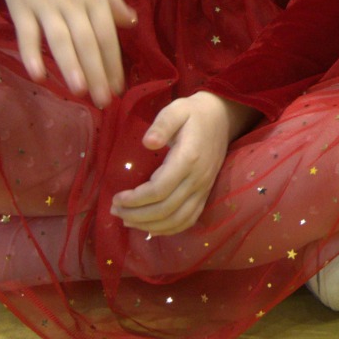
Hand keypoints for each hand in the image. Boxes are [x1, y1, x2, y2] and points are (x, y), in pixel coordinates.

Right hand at [0, 0, 134, 107]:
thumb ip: (111, 0)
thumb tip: (132, 23)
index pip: (107, 34)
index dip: (114, 62)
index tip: (119, 88)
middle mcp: (73, 2)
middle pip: (87, 41)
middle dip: (97, 72)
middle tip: (104, 101)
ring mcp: (46, 5)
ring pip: (61, 40)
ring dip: (71, 66)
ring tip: (81, 91)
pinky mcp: (20, 7)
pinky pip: (27, 34)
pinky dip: (32, 54)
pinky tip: (39, 75)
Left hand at [111, 92, 257, 235]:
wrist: (223, 118)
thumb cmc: (194, 113)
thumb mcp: (177, 110)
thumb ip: (162, 124)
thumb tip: (147, 142)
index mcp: (189, 158)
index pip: (159, 190)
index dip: (135, 199)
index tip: (116, 197)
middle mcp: (198, 178)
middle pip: (165, 209)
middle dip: (136, 215)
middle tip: (115, 210)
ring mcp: (204, 188)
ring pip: (176, 219)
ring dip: (149, 225)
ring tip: (127, 220)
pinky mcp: (205, 193)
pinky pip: (189, 220)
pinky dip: (169, 229)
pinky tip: (151, 227)